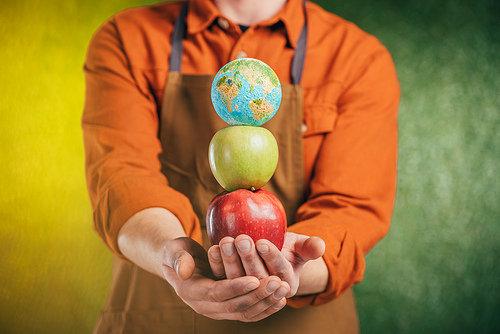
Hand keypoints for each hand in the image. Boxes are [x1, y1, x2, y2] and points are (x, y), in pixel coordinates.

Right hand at [161, 237, 288, 321]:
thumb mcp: (173, 250)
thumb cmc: (177, 252)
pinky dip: (265, 308)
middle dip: (257, 295)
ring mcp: (216, 310)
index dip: (236, 287)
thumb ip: (178, 259)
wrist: (179, 264)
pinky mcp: (226, 309)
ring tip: (283, 289)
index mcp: (191, 292)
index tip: (255, 279)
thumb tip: (183, 270)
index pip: (217, 292)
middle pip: (234, 306)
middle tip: (278, 282)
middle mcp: (203, 306)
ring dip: (265, 303)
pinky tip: (280, 299)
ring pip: (244, 313)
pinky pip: (248, 314)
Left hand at [208, 232, 325, 296]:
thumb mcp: (300, 246)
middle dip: (248, 258)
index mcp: (286, 285)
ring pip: (236, 279)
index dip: (271, 257)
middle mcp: (265, 292)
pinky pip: (221, 277)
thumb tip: (320, 246)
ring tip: (227, 241)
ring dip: (230, 261)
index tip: (262, 242)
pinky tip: (214, 248)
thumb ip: (310, 246)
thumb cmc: (287, 249)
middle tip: (241, 239)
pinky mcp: (228, 286)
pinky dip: (217, 263)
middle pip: (256, 277)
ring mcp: (245, 291)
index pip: (279, 271)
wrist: (268, 256)